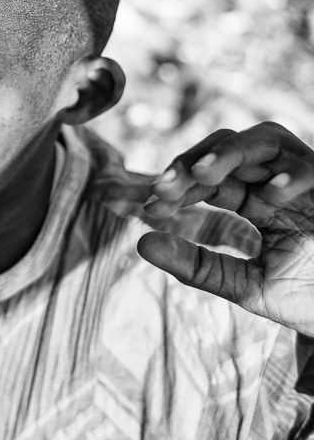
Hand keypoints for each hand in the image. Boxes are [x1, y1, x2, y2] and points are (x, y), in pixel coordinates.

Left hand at [138, 122, 313, 336]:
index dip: (178, 185)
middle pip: (229, 146)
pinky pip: (311, 169)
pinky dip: (292, 177)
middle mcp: (276, 181)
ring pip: (264, 140)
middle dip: (194, 161)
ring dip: (229, 152)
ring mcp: (306, 180)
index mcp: (254, 199)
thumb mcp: (244, 285)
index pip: (208, 177)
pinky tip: (269, 196)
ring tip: (203, 175)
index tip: (150, 206)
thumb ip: (197, 266)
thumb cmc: (305, 299)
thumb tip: (142, 242)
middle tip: (165, 186)